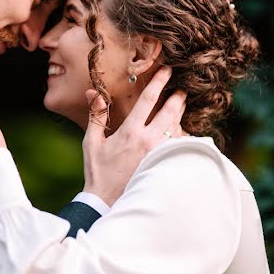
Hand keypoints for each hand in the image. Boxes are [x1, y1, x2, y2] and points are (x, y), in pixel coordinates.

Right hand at [82, 66, 186, 207]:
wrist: (106, 202)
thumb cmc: (97, 172)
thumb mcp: (91, 142)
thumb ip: (96, 115)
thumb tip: (94, 93)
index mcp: (130, 132)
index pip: (149, 100)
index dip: (159, 82)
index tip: (167, 71)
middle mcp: (148, 141)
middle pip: (170, 112)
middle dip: (177, 98)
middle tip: (182, 90)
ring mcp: (159, 154)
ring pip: (177, 128)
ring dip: (180, 115)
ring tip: (181, 106)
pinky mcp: (163, 165)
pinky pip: (178, 146)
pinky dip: (181, 136)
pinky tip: (180, 132)